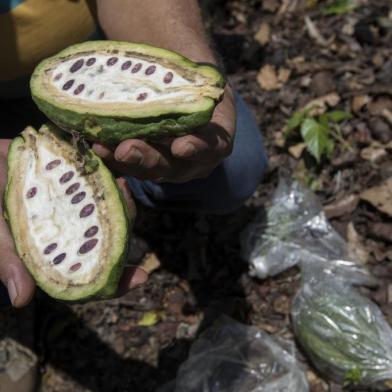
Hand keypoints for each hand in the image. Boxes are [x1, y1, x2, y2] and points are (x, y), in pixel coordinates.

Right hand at [0, 140, 146, 306]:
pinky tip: (114, 175)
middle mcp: (74, 234)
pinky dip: (107, 183)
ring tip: (123, 188)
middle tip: (129, 209)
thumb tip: (22, 299)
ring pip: (109, 215)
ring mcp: (77, 210)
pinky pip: (100, 187)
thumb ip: (8, 261)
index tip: (143, 277)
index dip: (118, 281)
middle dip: (123, 231)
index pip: (94, 276)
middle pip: (109, 242)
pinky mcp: (77, 186)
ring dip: (119, 205)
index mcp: (60, 254)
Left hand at [93, 86, 235, 182]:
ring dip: (123, 160)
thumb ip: (193, 82)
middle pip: (171, 167)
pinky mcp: (146, 166)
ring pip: (146, 170)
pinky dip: (112, 156)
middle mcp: (192, 162)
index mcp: (214, 143)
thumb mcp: (201, 81)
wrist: (184, 97)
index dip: (197, 149)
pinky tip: (96, 145)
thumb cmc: (195, 86)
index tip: (180, 146)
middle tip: (126, 150)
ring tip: (102, 147)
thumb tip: (167, 69)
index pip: (211, 148)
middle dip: (147, 159)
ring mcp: (168, 167)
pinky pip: (128, 166)